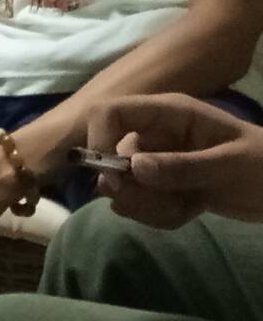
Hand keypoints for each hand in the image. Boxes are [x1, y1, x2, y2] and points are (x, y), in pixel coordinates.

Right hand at [89, 93, 262, 227]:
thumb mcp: (229, 165)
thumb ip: (182, 166)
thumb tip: (132, 168)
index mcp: (167, 113)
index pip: (109, 112)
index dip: (98, 140)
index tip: (113, 180)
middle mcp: (153, 133)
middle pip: (110, 155)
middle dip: (130, 189)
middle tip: (163, 206)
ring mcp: (155, 158)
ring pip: (124, 184)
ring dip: (149, 206)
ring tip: (186, 208)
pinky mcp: (161, 182)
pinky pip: (141, 202)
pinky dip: (160, 214)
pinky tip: (189, 211)